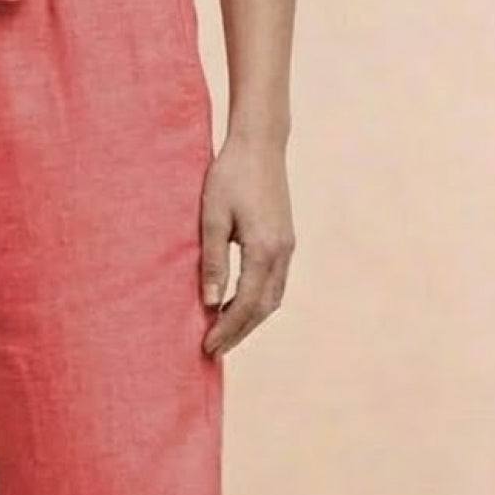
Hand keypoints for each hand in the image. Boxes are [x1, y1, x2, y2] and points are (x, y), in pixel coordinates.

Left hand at [200, 137, 295, 356]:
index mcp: (265, 249)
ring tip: (222, 334)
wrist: (259, 143)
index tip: (207, 346)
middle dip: (238, 332)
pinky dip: (256, 302)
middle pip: (263, 308)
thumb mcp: (212, 219)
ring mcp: (287, 247)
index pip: (246, 303)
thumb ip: (213, 262)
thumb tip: (211, 304)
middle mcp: (282, 252)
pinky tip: (235, 305)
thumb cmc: (230, 176)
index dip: (227, 328)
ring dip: (248, 320)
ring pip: (272, 298)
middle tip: (213, 350)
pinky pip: (274, 283)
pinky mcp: (285, 241)